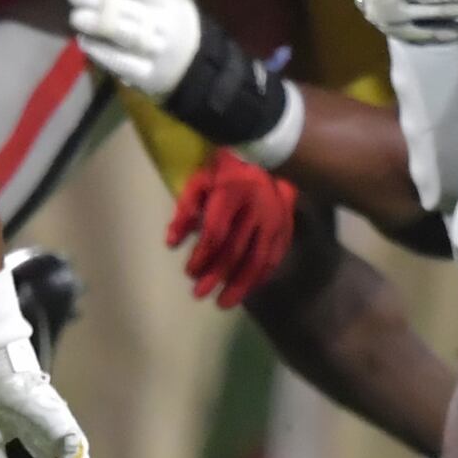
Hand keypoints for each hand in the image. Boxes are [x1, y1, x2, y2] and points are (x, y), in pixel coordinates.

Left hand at [68, 0, 201, 98]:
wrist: (196, 64)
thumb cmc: (171, 17)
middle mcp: (163, 23)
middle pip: (130, 10)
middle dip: (101, 1)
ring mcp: (156, 51)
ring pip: (126, 37)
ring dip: (100, 26)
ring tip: (76, 17)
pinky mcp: (148, 75)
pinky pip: (124, 64)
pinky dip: (102, 53)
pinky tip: (85, 42)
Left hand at [164, 152, 299, 306]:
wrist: (263, 154)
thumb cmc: (224, 171)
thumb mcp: (198, 182)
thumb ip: (184, 211)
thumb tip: (172, 243)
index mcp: (232, 192)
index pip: (216, 232)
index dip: (202, 256)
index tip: (189, 272)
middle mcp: (257, 207)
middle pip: (236, 250)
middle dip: (216, 275)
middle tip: (200, 295)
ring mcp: (275, 218)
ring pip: (258, 258)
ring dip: (240, 284)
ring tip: (224, 303)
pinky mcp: (285, 226)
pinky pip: (275, 256)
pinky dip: (261, 276)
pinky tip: (249, 289)